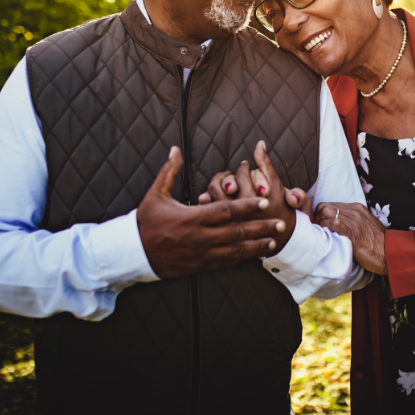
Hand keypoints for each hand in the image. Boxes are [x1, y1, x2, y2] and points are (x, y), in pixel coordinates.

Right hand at [137, 147, 286, 278]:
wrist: (133, 254)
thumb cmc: (145, 222)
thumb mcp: (156, 194)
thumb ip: (169, 171)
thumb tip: (175, 149)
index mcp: (191, 218)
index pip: (225, 211)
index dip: (246, 206)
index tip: (264, 200)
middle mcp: (200, 237)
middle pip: (236, 232)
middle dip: (261, 227)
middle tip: (281, 222)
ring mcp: (201, 254)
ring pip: (235, 251)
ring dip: (256, 245)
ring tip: (274, 240)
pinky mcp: (199, 265)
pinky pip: (225, 262)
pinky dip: (241, 258)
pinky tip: (254, 254)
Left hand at [196, 141, 299, 255]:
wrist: (279, 239)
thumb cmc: (280, 210)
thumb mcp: (278, 187)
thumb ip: (267, 164)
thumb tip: (259, 144)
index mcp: (257, 199)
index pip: (242, 174)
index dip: (243, 168)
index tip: (245, 166)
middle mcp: (242, 210)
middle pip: (225, 183)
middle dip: (229, 176)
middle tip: (234, 177)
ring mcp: (230, 220)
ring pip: (214, 193)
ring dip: (217, 184)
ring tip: (225, 186)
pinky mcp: (221, 227)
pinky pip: (207, 208)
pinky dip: (206, 199)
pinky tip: (210, 197)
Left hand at [314, 202, 387, 275]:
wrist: (389, 253)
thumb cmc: (377, 243)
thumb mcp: (365, 225)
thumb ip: (353, 221)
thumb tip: (337, 223)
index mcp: (357, 208)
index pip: (331, 204)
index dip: (322, 214)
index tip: (320, 223)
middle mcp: (354, 211)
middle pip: (324, 206)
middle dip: (317, 217)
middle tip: (318, 229)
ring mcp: (353, 220)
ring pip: (325, 212)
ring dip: (320, 223)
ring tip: (322, 234)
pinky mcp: (351, 232)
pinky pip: (332, 224)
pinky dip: (325, 229)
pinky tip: (327, 237)